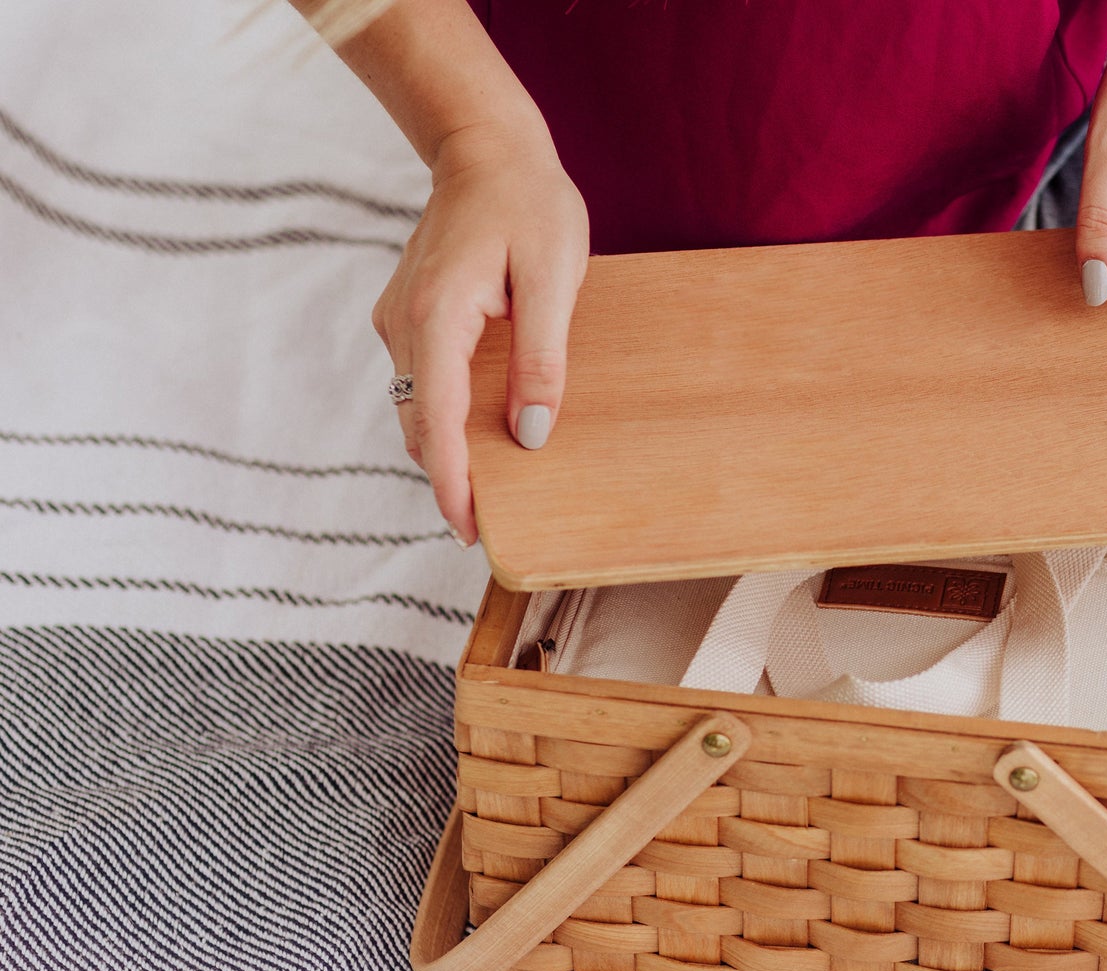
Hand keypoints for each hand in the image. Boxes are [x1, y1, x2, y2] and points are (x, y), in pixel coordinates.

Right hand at [372, 123, 588, 543]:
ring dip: (449, 451)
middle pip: (420, 425)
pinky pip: (424, 384)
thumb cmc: (528, 204)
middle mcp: (402, 324)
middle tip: (492, 530)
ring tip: (493, 494)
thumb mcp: (553, 279)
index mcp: (436, 314)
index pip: (438, 421)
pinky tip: (485, 435)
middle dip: (450, 479)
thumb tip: (531, 433)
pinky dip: (447, 417)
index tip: (468, 531)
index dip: (453, 483)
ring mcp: (398, 321)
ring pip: (418, 409)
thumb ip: (541, 357)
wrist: (486, 149)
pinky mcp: (408, 320)